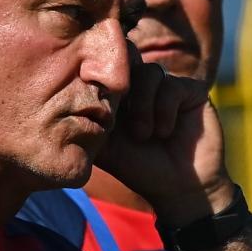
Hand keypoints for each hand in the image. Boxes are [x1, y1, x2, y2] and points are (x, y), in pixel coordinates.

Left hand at [96, 62, 234, 224]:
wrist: (179, 189)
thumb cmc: (139, 170)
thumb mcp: (104, 147)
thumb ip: (86, 124)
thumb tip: (60, 108)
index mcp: (122, 95)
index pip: (107, 68)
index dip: (99, 80)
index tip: (99, 107)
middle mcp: (144, 86)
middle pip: (127, 61)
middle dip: (121, 90)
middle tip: (118, 119)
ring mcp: (168, 86)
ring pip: (149, 72)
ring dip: (142, 105)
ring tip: (143, 135)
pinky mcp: (191, 90)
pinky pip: (172, 85)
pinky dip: (163, 109)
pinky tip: (164, 132)